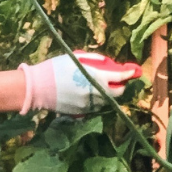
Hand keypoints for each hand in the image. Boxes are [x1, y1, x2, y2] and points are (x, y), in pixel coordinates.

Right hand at [19, 50, 141, 115]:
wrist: (38, 87)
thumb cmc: (56, 68)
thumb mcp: (75, 58)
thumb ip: (93, 60)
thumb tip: (106, 62)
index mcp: (95, 78)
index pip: (119, 77)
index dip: (128, 74)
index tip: (133, 71)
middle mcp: (95, 94)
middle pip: (116, 93)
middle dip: (120, 86)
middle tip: (118, 80)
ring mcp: (88, 105)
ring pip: (106, 101)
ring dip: (108, 94)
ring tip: (102, 85)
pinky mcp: (80, 113)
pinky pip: (94, 107)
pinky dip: (96, 100)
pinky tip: (90, 94)